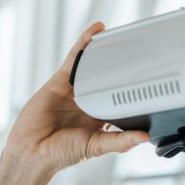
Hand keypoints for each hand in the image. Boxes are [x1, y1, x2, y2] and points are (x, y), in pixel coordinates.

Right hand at [3, 22, 149, 175]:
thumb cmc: (61, 153)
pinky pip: (75, 58)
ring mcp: (75, 90)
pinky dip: (85, 43)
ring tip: (122, 35)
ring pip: (93, 65)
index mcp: (100, 117)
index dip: (134, 89)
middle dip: (121, 65)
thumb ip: (120, 141)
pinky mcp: (61, 80)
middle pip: (109, 78)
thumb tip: (145, 138)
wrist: (31, 151)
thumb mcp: (96, 146)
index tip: (153, 79)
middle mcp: (89, 102)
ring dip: (105, 50)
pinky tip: (97, 31)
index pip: (121, 99)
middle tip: (140, 50)